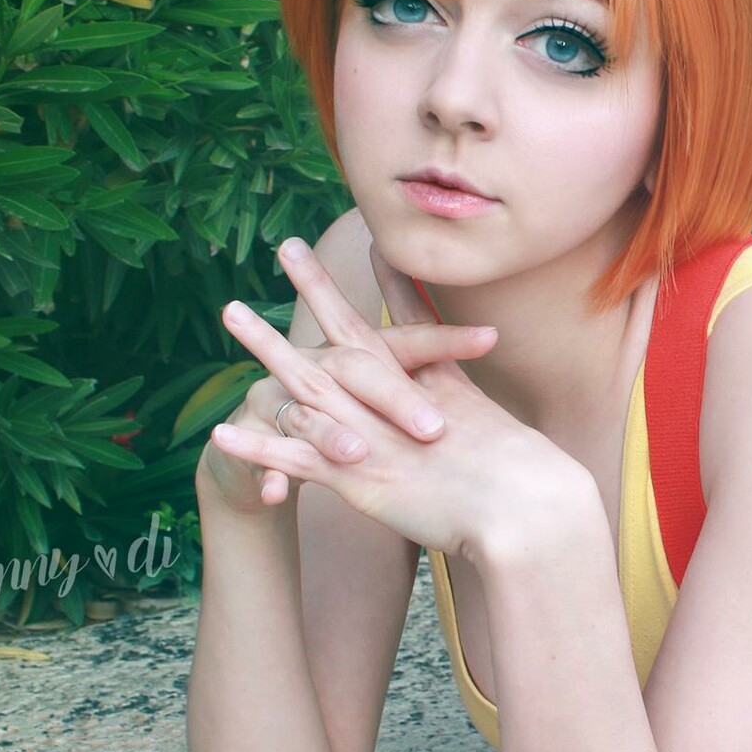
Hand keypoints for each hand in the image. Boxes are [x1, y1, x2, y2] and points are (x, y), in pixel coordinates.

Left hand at [206, 238, 590, 560]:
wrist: (528, 509)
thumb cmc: (531, 485)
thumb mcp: (504, 440)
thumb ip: (492, 426)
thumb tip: (516, 420)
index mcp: (440, 390)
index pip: (410, 325)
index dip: (393, 282)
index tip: (376, 242)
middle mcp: (401, 402)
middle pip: (347, 334)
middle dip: (318, 288)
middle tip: (289, 245)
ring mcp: (374, 433)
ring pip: (307, 380)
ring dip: (266, 345)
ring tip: (229, 311)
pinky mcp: (357, 474)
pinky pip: (294, 457)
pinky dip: (258, 447)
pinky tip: (220, 433)